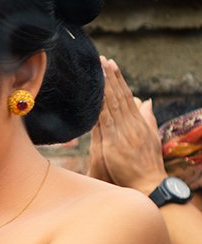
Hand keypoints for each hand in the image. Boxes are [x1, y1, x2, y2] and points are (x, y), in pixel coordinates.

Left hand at [95, 57, 165, 194]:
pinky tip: (92, 97)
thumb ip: (147, 119)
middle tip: (102, 59)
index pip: (127, 96)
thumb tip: (148, 101)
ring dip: (104, 88)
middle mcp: (131, 125)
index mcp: (138, 122)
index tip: (111, 65)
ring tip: (97, 71)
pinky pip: (104, 123)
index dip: (118, 80)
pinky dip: (99, 108)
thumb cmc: (147, 164)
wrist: (149, 184)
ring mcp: (123, 134)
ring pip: (112, 106)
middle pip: (119, 97)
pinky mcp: (114, 144)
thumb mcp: (150, 138)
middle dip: (110, 77)